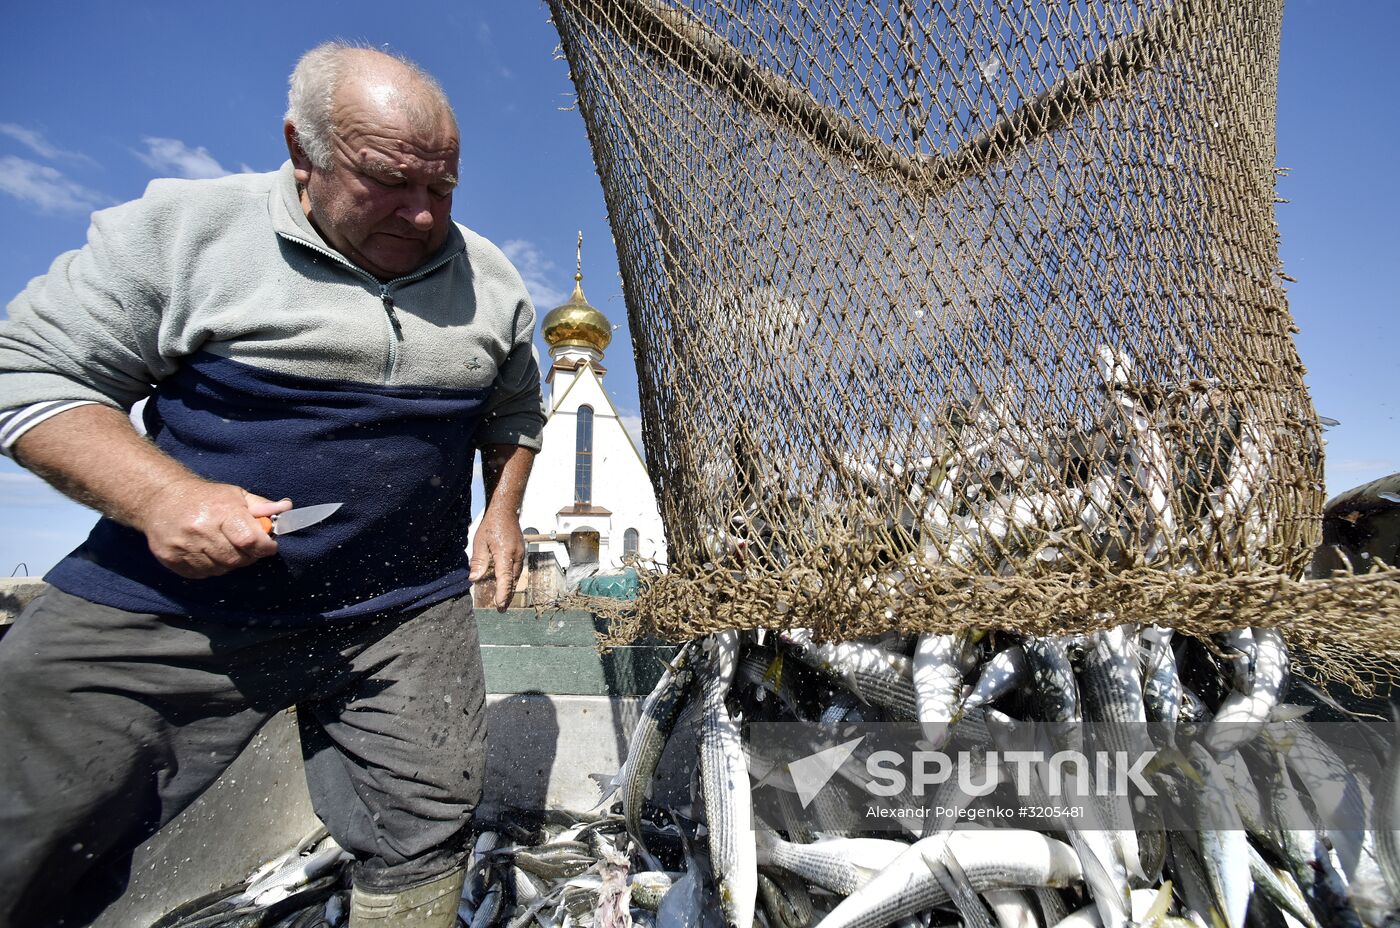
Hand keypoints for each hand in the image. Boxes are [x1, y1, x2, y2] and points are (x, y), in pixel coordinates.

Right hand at [135, 477, 291, 578]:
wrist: (160, 499)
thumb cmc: (205, 498)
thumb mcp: (236, 495)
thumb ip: (262, 506)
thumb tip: (286, 509)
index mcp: (221, 512)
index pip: (250, 540)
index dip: (265, 546)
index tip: (269, 545)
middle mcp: (200, 530)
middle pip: (237, 559)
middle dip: (248, 555)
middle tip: (247, 546)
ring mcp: (183, 546)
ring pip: (220, 569)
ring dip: (229, 562)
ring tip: (225, 546)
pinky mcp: (170, 559)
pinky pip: (202, 574)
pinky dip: (210, 567)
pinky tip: (207, 552)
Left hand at [468, 510, 524, 611]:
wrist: (506, 511)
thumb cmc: (492, 525)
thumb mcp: (480, 542)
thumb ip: (478, 561)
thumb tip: (474, 579)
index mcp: (505, 553)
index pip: (505, 578)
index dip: (503, 593)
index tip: (500, 605)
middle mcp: (516, 556)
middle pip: (512, 581)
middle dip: (507, 596)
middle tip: (501, 610)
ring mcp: (521, 555)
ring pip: (516, 577)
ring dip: (510, 589)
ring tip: (503, 602)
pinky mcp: (521, 554)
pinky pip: (517, 570)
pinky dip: (511, 580)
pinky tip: (506, 585)